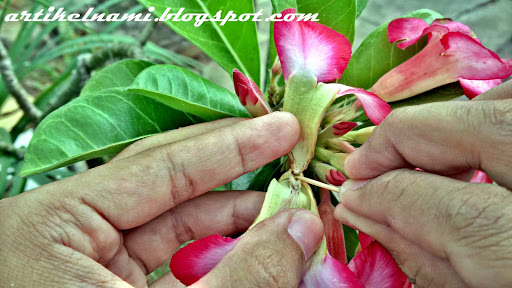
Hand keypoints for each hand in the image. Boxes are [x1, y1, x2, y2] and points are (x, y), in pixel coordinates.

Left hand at [0, 112, 323, 287]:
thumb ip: (242, 278)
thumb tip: (302, 228)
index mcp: (50, 225)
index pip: (158, 167)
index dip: (229, 146)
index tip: (280, 126)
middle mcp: (62, 233)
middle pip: (163, 181)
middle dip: (231, 169)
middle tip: (285, 152)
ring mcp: (80, 259)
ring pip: (168, 219)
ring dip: (229, 213)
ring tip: (283, 206)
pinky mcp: (102, 284)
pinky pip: (163, 254)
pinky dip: (211, 247)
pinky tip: (252, 239)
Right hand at [334, 81, 511, 287]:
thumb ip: (419, 256)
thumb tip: (361, 209)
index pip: (435, 202)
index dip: (380, 193)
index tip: (353, 194)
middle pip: (479, 125)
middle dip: (408, 137)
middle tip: (370, 166)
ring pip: (505, 99)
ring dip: (451, 122)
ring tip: (426, 159)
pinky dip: (487, 119)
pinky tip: (469, 153)